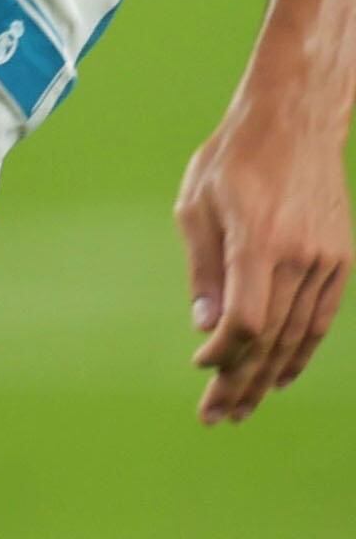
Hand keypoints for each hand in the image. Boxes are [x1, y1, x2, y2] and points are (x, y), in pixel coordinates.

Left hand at [174, 101, 348, 425]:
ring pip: (299, 335)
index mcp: (259, 242)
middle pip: (272, 339)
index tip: (200, 366)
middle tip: (216, 416)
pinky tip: (280, 376)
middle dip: (241, 382)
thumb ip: (203, 269)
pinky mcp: (340, 260)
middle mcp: (300, 256)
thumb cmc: (234, 158)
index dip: (225, 354)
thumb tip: (206, 327)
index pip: (248, 321)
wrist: (297, 121)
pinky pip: (320, 318)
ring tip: (242, 407)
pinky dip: (301, 350)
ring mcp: (326, 260)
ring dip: (269, 376)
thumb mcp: (197, 205)